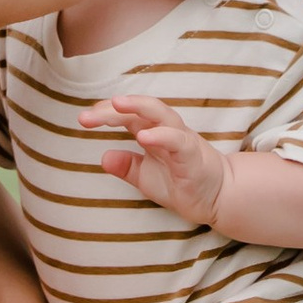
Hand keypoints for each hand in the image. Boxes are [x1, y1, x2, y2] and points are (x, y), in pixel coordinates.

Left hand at [87, 96, 229, 225]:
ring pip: (162, 114)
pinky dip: (160, 136)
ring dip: (139, 107)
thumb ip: (127, 166)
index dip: (106, 113)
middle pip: (141, 108)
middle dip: (115, 107)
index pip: (127, 115)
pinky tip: (143, 136)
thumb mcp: (146, 177)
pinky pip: (177, 141)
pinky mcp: (193, 155)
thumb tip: (103, 157)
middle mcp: (167, 129)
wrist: (217, 198)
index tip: (84, 118)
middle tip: (87, 114)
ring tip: (117, 105)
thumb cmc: (182, 182)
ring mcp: (181, 139)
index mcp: (154, 131)